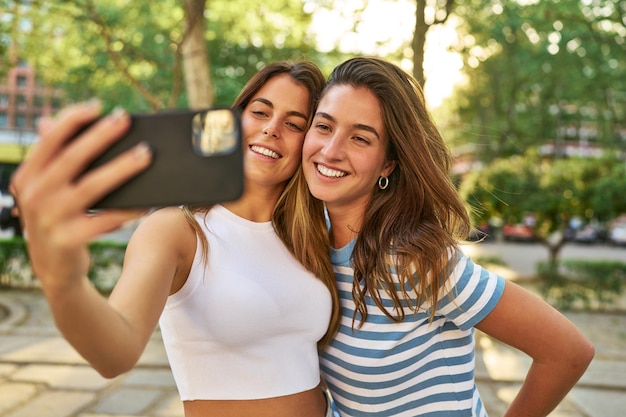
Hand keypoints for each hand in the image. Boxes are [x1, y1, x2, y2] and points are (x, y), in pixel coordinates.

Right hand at [10, 101, 152, 288]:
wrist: (53, 269)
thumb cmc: (57, 218)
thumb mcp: (46, 190)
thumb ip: (52, 158)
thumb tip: (50, 120)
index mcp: (27, 178)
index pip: (49, 142)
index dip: (72, 120)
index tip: (98, 106)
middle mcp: (34, 196)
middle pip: (72, 159)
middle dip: (100, 136)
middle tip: (125, 120)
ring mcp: (50, 220)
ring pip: (92, 188)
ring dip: (121, 168)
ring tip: (145, 155)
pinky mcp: (69, 240)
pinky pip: (104, 220)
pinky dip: (127, 209)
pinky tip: (147, 201)